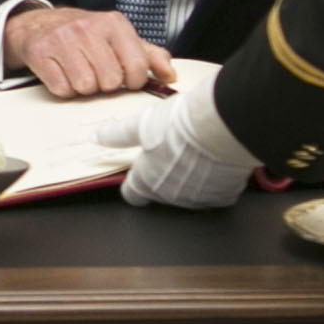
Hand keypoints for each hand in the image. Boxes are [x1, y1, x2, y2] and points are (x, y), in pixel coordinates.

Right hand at [4, 4, 176, 99]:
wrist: (39, 24)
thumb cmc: (84, 34)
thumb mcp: (118, 37)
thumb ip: (148, 55)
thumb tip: (170, 74)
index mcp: (113, 23)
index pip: (136, 66)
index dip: (133, 81)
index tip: (125, 79)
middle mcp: (88, 28)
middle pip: (110, 81)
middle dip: (105, 84)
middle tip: (97, 73)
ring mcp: (63, 40)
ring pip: (86, 87)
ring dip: (83, 87)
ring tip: (79, 71)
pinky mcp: (42, 54)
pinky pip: (62, 89)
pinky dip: (64, 88)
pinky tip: (63, 73)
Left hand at [97, 77, 259, 208]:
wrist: (224, 125)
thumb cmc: (182, 124)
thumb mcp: (142, 124)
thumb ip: (119, 134)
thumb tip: (98, 137)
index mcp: (147, 181)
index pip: (132, 194)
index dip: (134, 182)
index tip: (139, 168)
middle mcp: (171, 197)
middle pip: (161, 193)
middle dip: (164, 176)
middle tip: (173, 151)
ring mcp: (199, 199)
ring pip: (189, 194)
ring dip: (190, 179)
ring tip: (196, 153)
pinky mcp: (224, 196)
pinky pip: (216, 192)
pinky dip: (215, 180)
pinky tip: (216, 160)